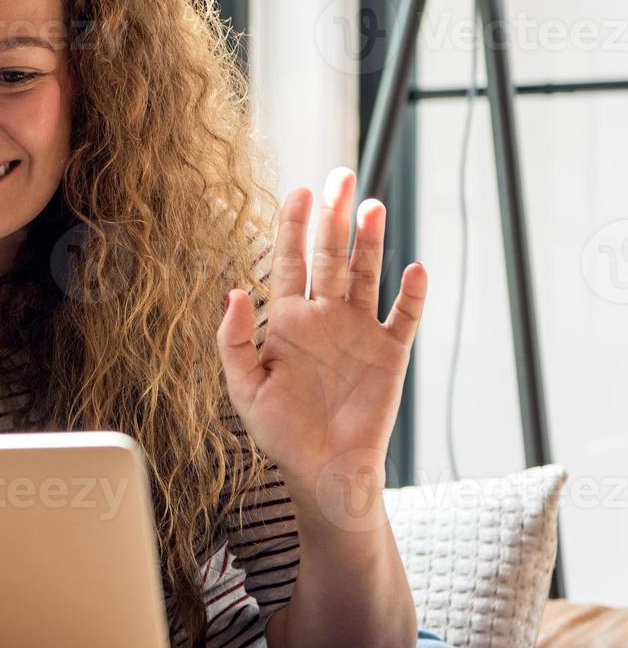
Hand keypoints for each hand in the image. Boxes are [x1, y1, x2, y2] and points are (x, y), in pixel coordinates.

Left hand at [217, 167, 427, 483]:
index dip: (292, 227)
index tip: (297, 192)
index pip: (289, 262)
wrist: (323, 471)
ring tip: (373, 206)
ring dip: (371, 242)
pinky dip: (411, 294)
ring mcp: (360, 331)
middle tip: (341, 176)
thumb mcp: (244, 387)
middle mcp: (325, 317)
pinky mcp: (390, 354)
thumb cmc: (280, 432)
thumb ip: (233, 340)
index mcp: (287, 321)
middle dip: (334, 217)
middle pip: (331, 256)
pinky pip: (405, 317)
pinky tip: (414, 269)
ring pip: (367, 275)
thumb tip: (232, 292)